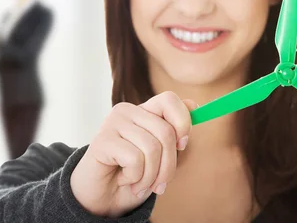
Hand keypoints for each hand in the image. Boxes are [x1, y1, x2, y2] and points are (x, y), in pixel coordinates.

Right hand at [70, 91, 197, 217]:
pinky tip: (124, 179)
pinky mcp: (102, 140)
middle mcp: (127, 111)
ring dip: (150, 176)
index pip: (169, 99)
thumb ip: (176, 131)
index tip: (182, 146)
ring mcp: (112, 123)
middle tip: (159, 184)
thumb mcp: (161, 153)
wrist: (103, 196)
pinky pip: (134, 159)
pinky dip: (134, 177)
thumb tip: (195, 106)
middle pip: (166, 132)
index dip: (182, 122)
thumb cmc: (134, 173)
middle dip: (168, 166)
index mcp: (143, 110)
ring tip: (139, 183)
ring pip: (152, 148)